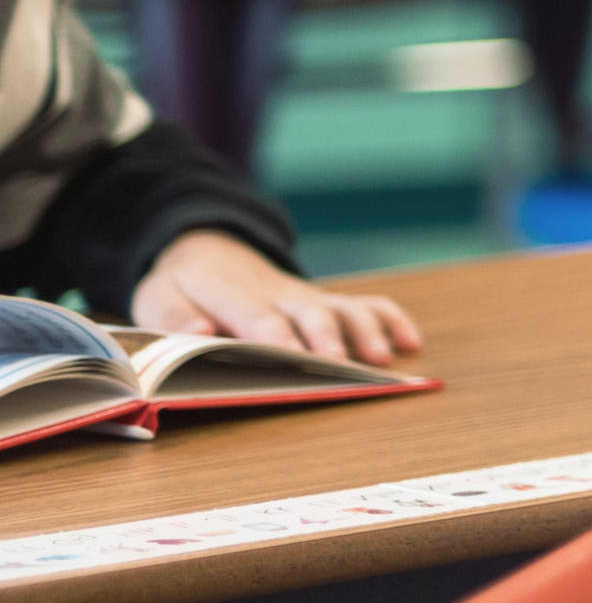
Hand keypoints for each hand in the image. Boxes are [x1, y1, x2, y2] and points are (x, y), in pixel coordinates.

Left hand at [130, 231, 420, 364]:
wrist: (209, 249)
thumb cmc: (183, 286)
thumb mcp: (158, 297)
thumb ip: (175, 317)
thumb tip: (200, 334)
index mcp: (234, 296)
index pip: (258, 318)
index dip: (276, 339)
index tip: (291, 358)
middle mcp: (279, 295)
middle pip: (308, 314)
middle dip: (326, 339)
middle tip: (340, 365)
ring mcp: (307, 297)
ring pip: (343, 309)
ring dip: (365, 332)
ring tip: (382, 360)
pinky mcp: (326, 301)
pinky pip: (366, 303)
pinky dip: (391, 319)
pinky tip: (410, 342)